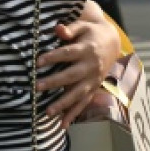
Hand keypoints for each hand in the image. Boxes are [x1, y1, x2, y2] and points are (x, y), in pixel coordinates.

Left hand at [37, 0, 122, 126]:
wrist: (112, 43)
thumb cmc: (91, 33)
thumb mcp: (83, 26)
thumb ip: (70, 29)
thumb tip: (58, 28)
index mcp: (87, 49)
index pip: (68, 54)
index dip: (53, 57)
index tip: (38, 62)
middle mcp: (91, 66)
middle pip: (71, 75)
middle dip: (55, 82)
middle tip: (37, 87)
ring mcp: (94, 80)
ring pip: (78, 93)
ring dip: (63, 104)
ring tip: (48, 112)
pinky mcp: (93, 89)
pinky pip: (83, 103)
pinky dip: (73, 114)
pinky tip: (62, 125)